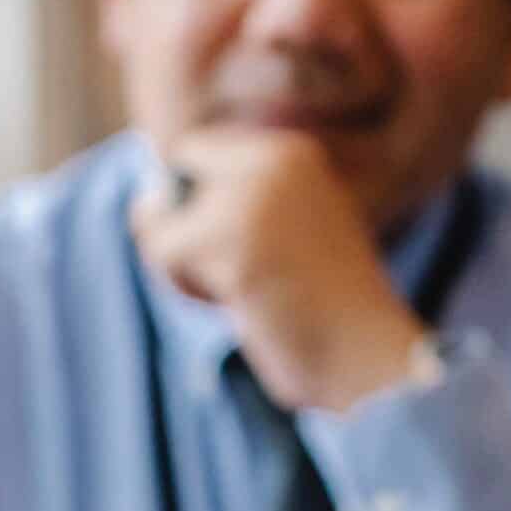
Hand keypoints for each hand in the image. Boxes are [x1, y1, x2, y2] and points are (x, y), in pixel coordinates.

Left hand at [129, 126, 426, 413]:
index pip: (194, 153)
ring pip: (157, 223)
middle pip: (169, 186)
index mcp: (290, 154)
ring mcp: (251, 199)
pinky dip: (186, 290)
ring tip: (243, 293)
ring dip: (182, 270)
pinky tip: (238, 306)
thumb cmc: (323, 309)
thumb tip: (142, 206)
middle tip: (238, 277)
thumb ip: (227, 208)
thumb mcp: (280, 237)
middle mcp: (271, 162)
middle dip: (181, 237)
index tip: (237, 246)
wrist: (369, 356)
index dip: (192, 205)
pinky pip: (162, 254)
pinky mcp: (231, 242)